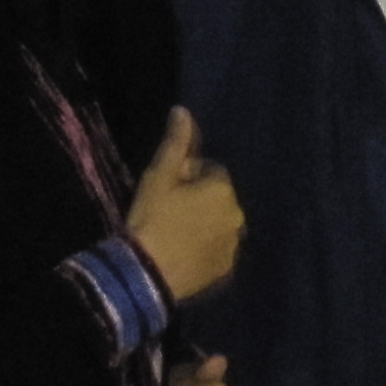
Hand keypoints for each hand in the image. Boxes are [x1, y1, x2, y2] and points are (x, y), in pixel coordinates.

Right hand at [126, 107, 243, 302]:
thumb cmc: (152, 218)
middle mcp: (238, 216)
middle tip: (168, 213)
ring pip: (219, 226)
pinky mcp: (227, 271)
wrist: (147, 273)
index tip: (166, 190)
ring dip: (204, 226)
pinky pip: (218, 252)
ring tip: (174, 236)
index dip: (186, 178)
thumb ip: (176, 143)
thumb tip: (182, 111)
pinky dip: (205, 251)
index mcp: (224, 190)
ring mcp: (234, 246)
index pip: (210, 172)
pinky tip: (182, 255)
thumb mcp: (159, 176)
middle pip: (218, 200)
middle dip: (199, 202)